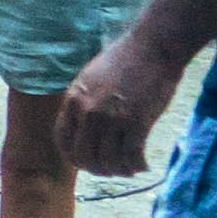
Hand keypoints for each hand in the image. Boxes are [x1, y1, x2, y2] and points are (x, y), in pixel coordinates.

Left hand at [60, 28, 185, 175]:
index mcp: (73, 100)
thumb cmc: (125, 59)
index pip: (62, 140)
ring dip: (118, 170)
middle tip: (109, 170)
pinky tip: (142, 166)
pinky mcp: (137, 123)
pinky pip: (131, 156)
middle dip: (96, 168)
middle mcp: (88, 113)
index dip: (73, 156)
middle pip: (84, 156)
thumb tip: (83, 124)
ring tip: (128, 170)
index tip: (84, 162)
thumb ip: (83, 101)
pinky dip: (136, 166)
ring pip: (108, 160)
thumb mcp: (90, 78)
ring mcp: (112, 119)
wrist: (153, 47)